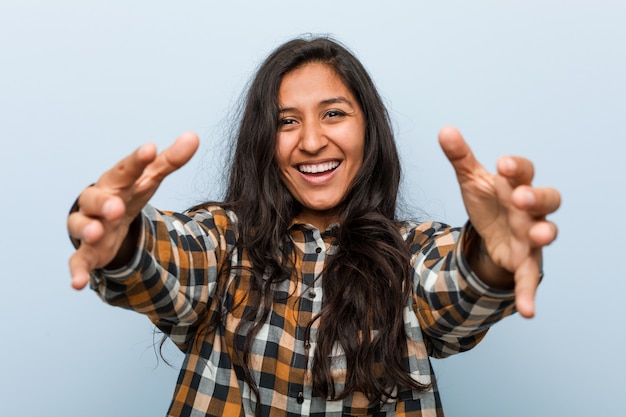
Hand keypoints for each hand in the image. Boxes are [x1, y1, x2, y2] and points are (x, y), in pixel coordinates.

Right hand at [67, 132, 199, 289]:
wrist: (105, 219)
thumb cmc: (127, 193)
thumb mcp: (149, 178)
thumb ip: (170, 160)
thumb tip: (194, 136)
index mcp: (116, 182)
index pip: (125, 169)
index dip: (136, 160)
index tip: (150, 149)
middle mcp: (97, 202)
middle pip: (95, 198)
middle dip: (104, 202)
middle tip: (117, 206)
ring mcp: (89, 227)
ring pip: (80, 225)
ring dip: (87, 229)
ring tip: (97, 232)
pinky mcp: (87, 252)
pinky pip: (77, 261)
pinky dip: (77, 271)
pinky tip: (77, 283)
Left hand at [438, 126, 559, 317]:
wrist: (491, 232)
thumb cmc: (488, 200)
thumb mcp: (471, 180)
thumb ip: (460, 157)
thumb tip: (444, 130)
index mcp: (516, 184)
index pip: (524, 171)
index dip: (517, 167)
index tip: (503, 164)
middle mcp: (530, 208)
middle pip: (547, 198)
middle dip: (535, 196)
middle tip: (520, 196)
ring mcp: (531, 235)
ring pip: (548, 231)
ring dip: (545, 232)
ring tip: (537, 234)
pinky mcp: (526, 261)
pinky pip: (532, 277)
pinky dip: (529, 293)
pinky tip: (527, 311)